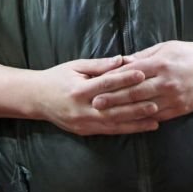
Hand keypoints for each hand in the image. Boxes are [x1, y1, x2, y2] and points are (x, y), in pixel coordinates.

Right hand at [35, 56, 158, 135]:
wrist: (36, 99)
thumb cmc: (57, 78)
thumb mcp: (75, 66)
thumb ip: (99, 65)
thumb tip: (122, 60)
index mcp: (78, 90)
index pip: (106, 84)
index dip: (124, 78)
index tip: (142, 74)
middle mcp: (81, 109)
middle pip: (113, 106)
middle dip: (135, 104)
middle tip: (156, 101)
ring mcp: (83, 123)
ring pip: (114, 122)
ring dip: (136, 121)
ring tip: (155, 117)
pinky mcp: (86, 131)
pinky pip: (110, 131)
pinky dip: (127, 129)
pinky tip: (141, 127)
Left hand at [91, 41, 192, 121]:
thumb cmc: (187, 53)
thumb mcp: (164, 48)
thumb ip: (142, 56)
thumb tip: (120, 62)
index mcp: (160, 63)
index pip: (131, 73)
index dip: (112, 80)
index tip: (97, 84)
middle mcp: (166, 81)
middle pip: (134, 92)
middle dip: (113, 98)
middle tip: (95, 103)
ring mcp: (174, 97)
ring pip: (144, 107)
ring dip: (124, 112)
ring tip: (107, 115)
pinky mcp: (181, 108)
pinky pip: (158, 116)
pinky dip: (142, 119)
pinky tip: (128, 122)